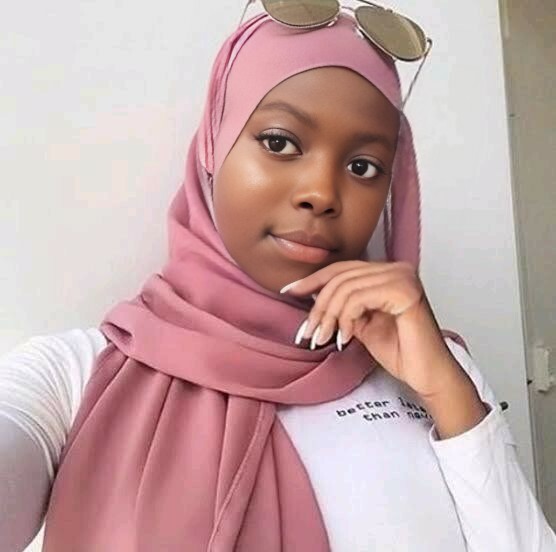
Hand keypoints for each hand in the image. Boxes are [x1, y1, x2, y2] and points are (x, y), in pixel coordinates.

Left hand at [280, 260, 466, 398]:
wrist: (428, 376)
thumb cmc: (400, 352)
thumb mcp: (361, 323)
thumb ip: (343, 306)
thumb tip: (310, 294)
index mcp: (387, 272)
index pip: (342, 269)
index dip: (312, 280)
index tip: (289, 292)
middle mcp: (397, 269)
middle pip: (341, 277)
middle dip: (318, 307)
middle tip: (308, 333)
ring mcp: (403, 278)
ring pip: (346, 288)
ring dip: (328, 317)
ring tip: (323, 339)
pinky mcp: (405, 292)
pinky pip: (359, 299)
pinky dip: (345, 319)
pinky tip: (345, 339)